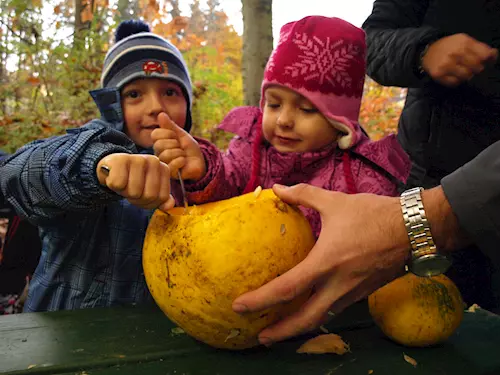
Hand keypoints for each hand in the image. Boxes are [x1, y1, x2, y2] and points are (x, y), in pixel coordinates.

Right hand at [96, 153, 174, 211]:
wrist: (111, 168)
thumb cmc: (132, 180)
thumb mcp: (149, 190)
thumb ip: (161, 198)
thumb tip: (169, 206)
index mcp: (164, 169)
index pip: (162, 197)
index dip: (149, 202)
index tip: (142, 194)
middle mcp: (154, 161)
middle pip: (149, 196)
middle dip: (137, 199)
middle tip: (130, 190)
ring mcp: (138, 158)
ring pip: (134, 192)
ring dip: (125, 193)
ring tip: (123, 184)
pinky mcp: (120, 159)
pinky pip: (118, 184)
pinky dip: (114, 186)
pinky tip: (114, 177)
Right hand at [152, 112, 205, 180]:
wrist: (200, 162)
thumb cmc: (189, 149)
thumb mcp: (181, 134)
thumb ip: (170, 125)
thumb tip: (161, 114)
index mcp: (159, 143)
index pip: (155, 134)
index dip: (168, 133)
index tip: (176, 137)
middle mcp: (158, 153)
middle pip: (159, 144)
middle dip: (175, 143)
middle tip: (181, 147)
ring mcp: (163, 163)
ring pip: (166, 154)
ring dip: (179, 153)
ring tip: (183, 155)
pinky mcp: (169, 173)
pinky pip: (172, 164)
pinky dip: (181, 161)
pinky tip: (184, 162)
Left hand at [232, 184, 408, 344]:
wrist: (415, 229)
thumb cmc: (373, 214)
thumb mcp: (334, 201)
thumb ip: (303, 195)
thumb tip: (277, 188)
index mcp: (326, 262)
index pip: (287, 288)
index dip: (260, 300)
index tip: (239, 306)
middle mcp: (338, 284)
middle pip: (305, 319)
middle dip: (281, 333)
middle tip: (260, 338)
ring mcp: (353, 292)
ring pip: (322, 318)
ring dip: (299, 328)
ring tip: (281, 331)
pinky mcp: (363, 293)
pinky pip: (336, 310)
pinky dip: (318, 316)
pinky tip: (309, 310)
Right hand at [422, 33, 497, 86]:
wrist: (427, 51)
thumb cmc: (449, 46)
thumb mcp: (465, 41)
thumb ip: (480, 48)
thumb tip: (494, 55)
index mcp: (464, 43)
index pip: (485, 56)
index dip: (487, 60)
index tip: (484, 61)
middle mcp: (456, 53)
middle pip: (477, 68)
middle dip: (476, 68)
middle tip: (470, 66)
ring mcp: (446, 65)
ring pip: (467, 77)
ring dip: (466, 75)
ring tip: (461, 71)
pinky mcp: (439, 74)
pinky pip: (455, 83)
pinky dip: (456, 81)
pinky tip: (453, 75)